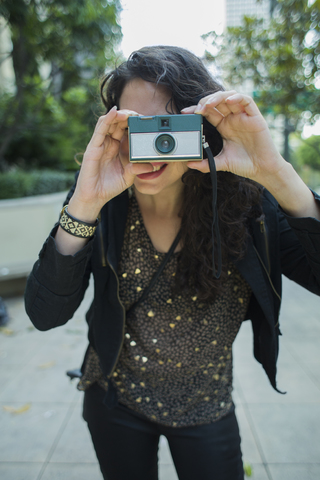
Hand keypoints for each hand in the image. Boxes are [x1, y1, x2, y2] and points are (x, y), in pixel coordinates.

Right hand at [68, 106, 152, 220]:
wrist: (94, 198)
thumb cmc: (108, 187)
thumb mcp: (128, 176)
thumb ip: (138, 168)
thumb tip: (153, 165)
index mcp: (116, 148)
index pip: (124, 130)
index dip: (133, 123)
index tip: (144, 121)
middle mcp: (108, 143)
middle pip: (117, 123)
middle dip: (128, 116)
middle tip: (139, 114)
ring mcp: (100, 144)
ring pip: (108, 122)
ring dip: (119, 115)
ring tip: (130, 112)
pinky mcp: (93, 147)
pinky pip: (100, 129)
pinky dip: (107, 119)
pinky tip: (114, 112)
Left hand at [182, 91, 285, 187]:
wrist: (262, 170)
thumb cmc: (244, 164)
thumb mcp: (221, 163)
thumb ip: (206, 164)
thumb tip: (190, 164)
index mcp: (224, 126)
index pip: (208, 112)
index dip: (197, 109)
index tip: (185, 112)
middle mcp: (233, 119)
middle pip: (217, 101)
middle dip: (205, 102)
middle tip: (196, 110)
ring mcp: (243, 116)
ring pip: (230, 97)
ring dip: (218, 97)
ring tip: (208, 104)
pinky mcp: (255, 117)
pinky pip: (247, 101)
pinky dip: (237, 97)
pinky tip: (229, 101)